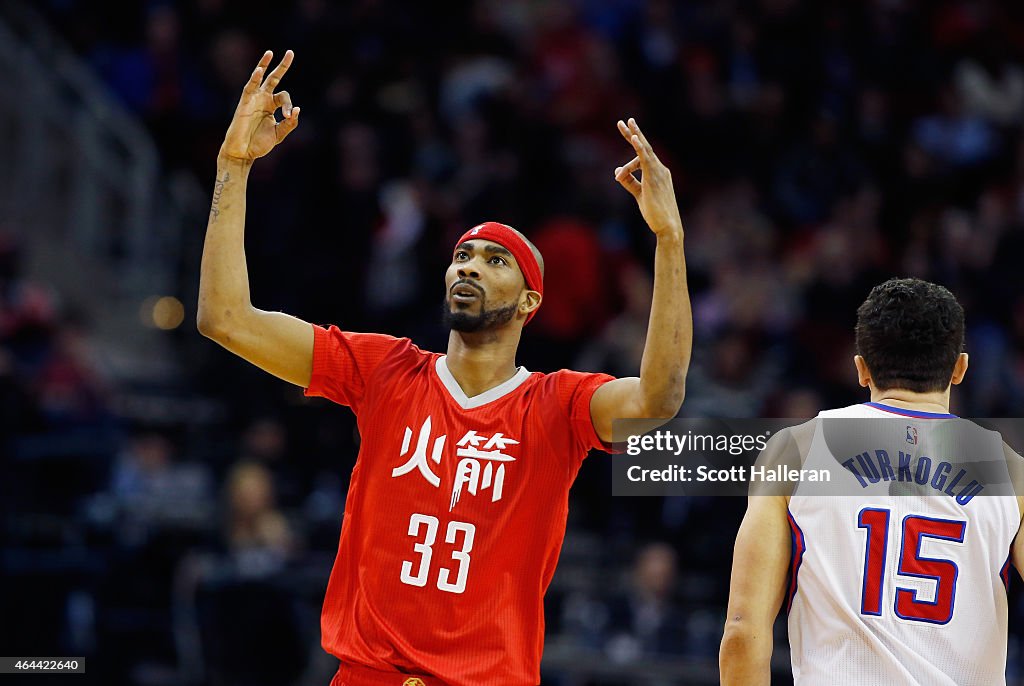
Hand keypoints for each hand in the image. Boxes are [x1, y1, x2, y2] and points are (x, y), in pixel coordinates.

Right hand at [220, 50, 299, 161]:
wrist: (243, 152)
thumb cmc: (259, 144)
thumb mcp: (279, 134)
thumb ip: (290, 124)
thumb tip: (298, 109)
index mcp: (272, 106)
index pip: (285, 97)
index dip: (289, 106)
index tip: (288, 117)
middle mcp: (263, 99)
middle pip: (274, 78)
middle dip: (282, 66)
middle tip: (291, 52)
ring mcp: (253, 99)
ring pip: (259, 78)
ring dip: (264, 65)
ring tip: (270, 53)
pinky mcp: (244, 103)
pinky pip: (249, 88)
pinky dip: (254, 79)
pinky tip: (259, 70)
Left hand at [614, 118, 682, 236]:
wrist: (667, 226)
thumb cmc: (656, 213)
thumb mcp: (640, 194)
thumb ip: (629, 182)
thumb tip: (617, 172)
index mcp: (659, 173)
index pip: (643, 158)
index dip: (630, 155)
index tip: (620, 162)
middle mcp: (661, 169)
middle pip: (645, 147)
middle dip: (634, 133)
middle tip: (625, 121)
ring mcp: (658, 172)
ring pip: (643, 151)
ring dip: (634, 136)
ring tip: (625, 124)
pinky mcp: (654, 177)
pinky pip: (645, 159)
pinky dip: (639, 147)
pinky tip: (633, 138)